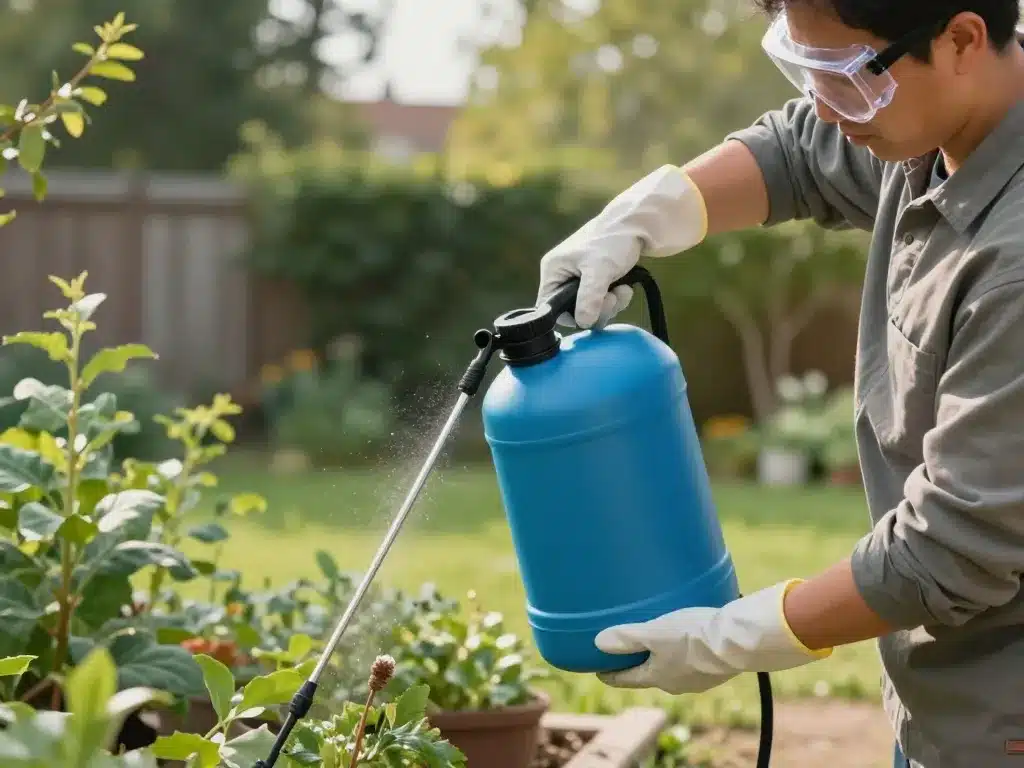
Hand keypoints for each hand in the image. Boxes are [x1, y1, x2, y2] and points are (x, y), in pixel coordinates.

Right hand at [536, 165, 707, 329]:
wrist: (637, 225)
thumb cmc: (612, 240)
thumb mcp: (599, 270)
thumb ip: (589, 298)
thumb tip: (583, 323)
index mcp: (554, 270)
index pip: (549, 307)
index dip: (569, 316)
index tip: (590, 315)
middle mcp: (563, 276)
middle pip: (573, 311)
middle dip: (597, 310)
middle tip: (612, 300)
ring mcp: (580, 279)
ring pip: (591, 309)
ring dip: (610, 305)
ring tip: (622, 290)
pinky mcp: (597, 281)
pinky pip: (602, 303)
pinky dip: (616, 299)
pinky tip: (626, 287)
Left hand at [593, 580, 832, 694]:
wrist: (737, 641)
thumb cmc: (691, 637)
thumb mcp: (653, 632)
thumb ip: (626, 638)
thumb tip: (598, 643)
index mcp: (658, 677)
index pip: (627, 679)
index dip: (611, 673)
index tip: (599, 670)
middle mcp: (678, 683)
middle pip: (651, 674)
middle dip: (638, 663)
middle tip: (627, 651)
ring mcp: (699, 678)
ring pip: (675, 667)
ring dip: (664, 656)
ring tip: (659, 640)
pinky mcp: (718, 667)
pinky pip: (695, 659)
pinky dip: (686, 650)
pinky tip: (690, 637)